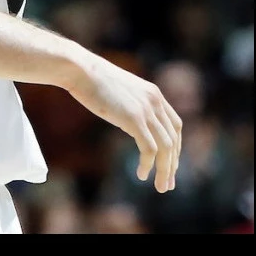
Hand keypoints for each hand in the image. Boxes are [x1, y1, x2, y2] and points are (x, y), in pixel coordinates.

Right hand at [67, 58, 181, 192]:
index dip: (175, 147)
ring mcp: (146, 110)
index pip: (175, 125)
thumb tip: (128, 121)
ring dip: (165, 170)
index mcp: (154, 94)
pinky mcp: (134, 119)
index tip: (170, 164)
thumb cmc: (91, 80)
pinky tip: (141, 175)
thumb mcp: (119, 92)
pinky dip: (148, 164)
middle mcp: (155, 101)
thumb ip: (130, 105)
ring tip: (160, 186)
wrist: (80, 70)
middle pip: (173, 138)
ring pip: (165, 147)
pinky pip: (149, 148)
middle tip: (168, 183)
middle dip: (173, 163)